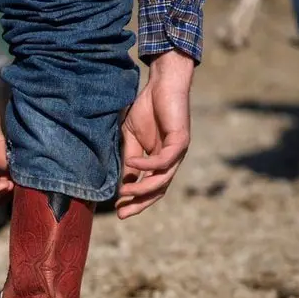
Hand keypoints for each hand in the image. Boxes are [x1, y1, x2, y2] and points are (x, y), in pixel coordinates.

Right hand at [117, 50, 194, 218]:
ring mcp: (177, 152)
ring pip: (162, 179)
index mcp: (160, 161)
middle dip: (140, 203)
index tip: (118, 209)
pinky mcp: (180, 141)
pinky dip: (147, 164)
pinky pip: (164, 160)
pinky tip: (132, 163)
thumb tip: (122, 182)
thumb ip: (129, 160)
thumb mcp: (131, 139)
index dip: (135, 200)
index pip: (150, 187)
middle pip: (158, 190)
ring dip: (143, 188)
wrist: (162, 84)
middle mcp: (171, 160)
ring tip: (124, 192)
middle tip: (122, 213)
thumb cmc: (147, 109)